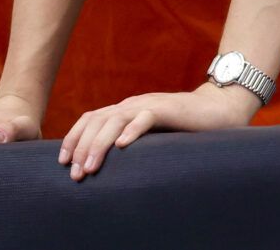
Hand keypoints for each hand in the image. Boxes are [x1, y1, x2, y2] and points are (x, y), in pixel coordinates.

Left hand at [58, 81, 257, 179]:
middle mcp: (133, 104)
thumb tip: (108, 167)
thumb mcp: (151, 136)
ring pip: (115, 119)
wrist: (218, 109)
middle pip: (97, 120)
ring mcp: (150, 104)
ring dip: (99, 144)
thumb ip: (132, 143)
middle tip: (74, 174)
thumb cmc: (184, 127)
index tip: (62, 161)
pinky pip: (146, 117)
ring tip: (90, 167)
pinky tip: (123, 146)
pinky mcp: (169, 109)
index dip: (74, 138)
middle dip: (81, 147)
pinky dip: (132, 130)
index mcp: (126, 110)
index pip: (91, 118)